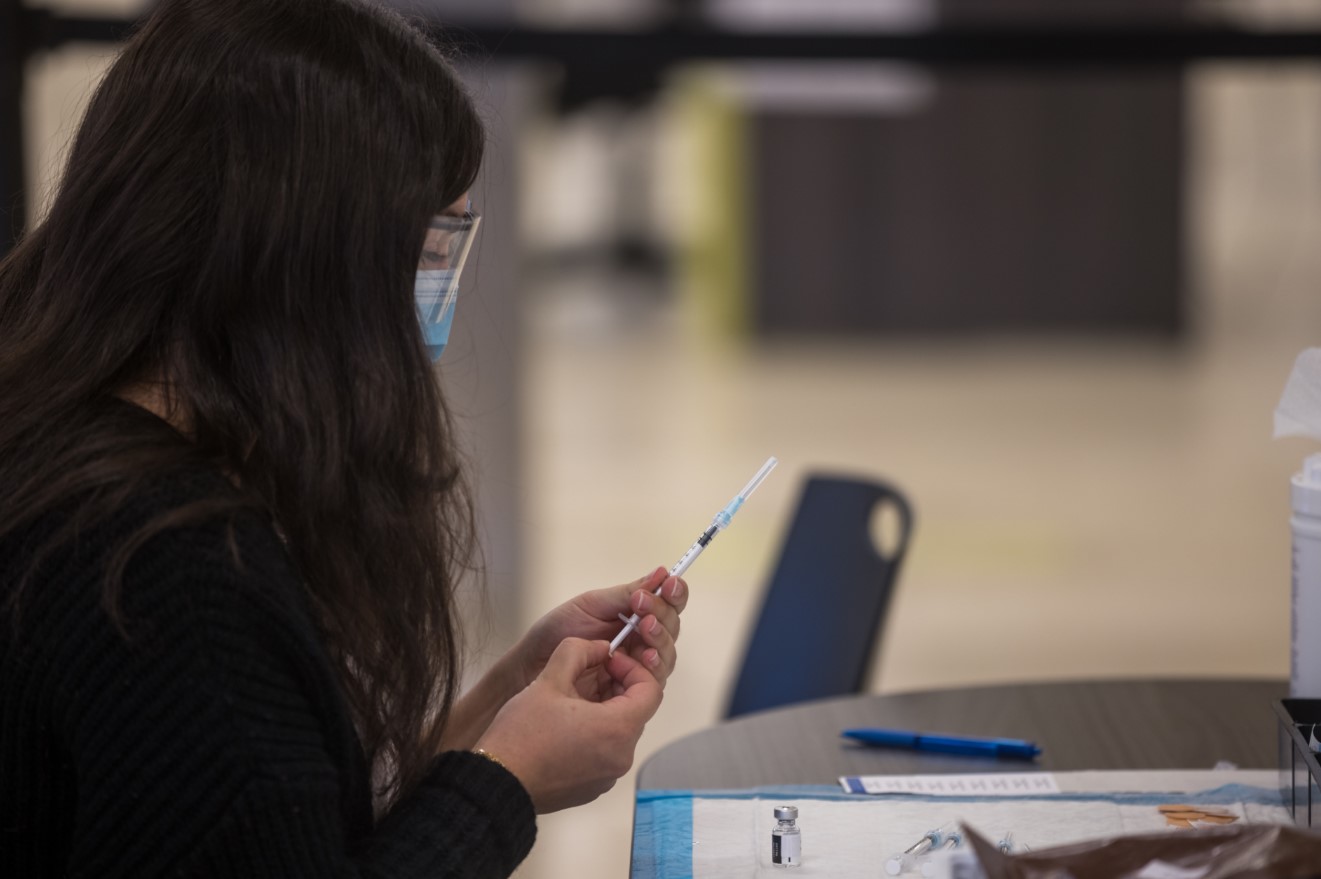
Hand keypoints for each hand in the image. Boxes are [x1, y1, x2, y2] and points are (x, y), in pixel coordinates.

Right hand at [475, 638, 662, 812]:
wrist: (498, 783)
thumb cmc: (522, 735)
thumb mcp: (548, 680)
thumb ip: (578, 652)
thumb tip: (599, 646)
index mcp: (618, 729)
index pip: (651, 690)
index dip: (632, 668)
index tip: (607, 661)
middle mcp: (621, 757)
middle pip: (635, 711)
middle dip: (616, 688)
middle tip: (587, 675)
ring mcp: (608, 776)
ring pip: (619, 732)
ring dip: (604, 711)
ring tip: (571, 701)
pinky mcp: (593, 788)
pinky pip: (605, 754)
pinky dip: (594, 735)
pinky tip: (564, 728)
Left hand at [511, 567, 687, 689]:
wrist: (532, 663)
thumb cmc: (557, 632)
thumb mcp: (591, 605)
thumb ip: (627, 593)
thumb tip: (661, 573)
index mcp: (636, 615)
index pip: (669, 604)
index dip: (675, 593)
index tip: (670, 583)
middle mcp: (642, 641)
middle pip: (672, 629)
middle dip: (662, 615)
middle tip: (643, 607)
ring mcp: (637, 666)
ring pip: (667, 655)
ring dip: (660, 639)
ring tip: (645, 628)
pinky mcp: (629, 689)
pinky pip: (652, 681)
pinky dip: (652, 667)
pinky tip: (644, 657)